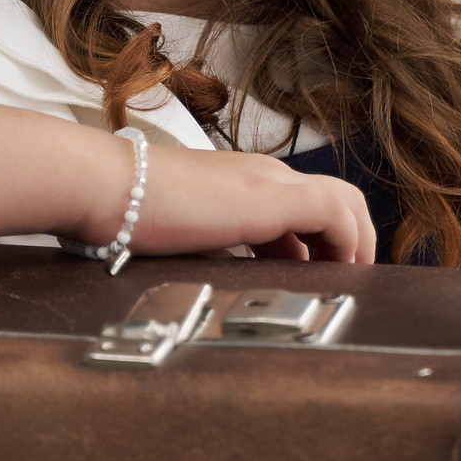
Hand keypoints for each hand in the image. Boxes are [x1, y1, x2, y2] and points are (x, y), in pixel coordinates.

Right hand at [83, 142, 376, 263]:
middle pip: (337, 198)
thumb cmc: (128, 212)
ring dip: (355, 243)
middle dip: (351, 242)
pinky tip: (337, 274)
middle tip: (346, 285)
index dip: (324, 244)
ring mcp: (269, 181)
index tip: (322, 279)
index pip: (306, 207)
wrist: (105, 186)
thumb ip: (214, 251)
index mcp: (244, 183)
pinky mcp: (268, 197)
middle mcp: (264, 175)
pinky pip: (334, 212)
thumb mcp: (186, 236)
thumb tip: (229, 284)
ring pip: (344, 201)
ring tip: (348, 284)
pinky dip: (346, 242)